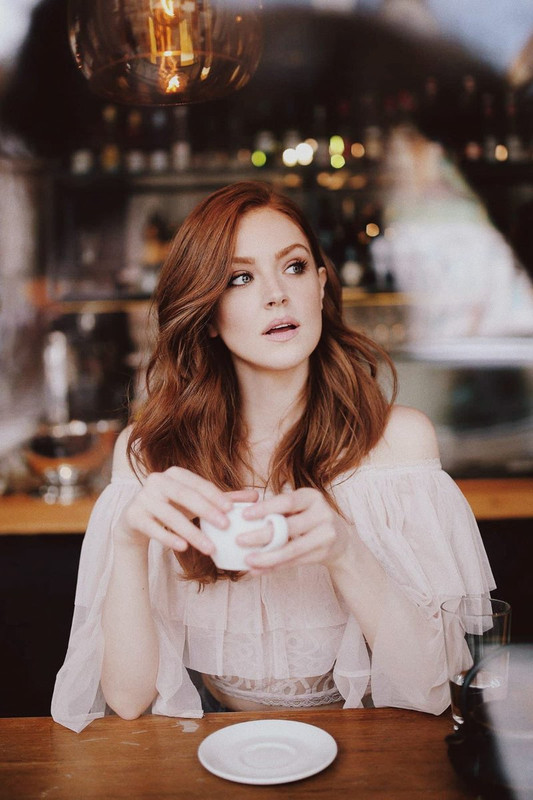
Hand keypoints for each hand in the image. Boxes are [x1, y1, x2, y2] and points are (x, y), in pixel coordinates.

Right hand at [115, 467, 257, 553]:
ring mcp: (143, 497)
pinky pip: (153, 527)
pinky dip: (168, 537)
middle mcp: (157, 480)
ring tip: (209, 548)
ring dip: (191, 532)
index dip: (215, 497)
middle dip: (207, 511)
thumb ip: (223, 499)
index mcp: (175, 474)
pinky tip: (183, 548)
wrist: (135, 521)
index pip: (199, 484)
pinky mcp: (133, 515)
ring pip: (170, 516)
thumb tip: (256, 496)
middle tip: (226, 527)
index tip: (232, 511)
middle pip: (185, 496)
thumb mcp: (196, 503)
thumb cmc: (173, 508)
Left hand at [239, 488, 349, 573]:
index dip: (265, 508)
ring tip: (248, 560)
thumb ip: (279, 510)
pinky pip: (294, 562)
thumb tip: (244, 518)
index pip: (287, 501)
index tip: (244, 515)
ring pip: (291, 549)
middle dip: (261, 535)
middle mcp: (322, 513)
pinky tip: (258, 569)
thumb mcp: (300, 507)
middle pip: (288, 527)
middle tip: (240, 540)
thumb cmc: (309, 518)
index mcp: (312, 497)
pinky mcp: (323, 553)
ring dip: (267, 557)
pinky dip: (274, 567)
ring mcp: (325, 534)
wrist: (340, 539)